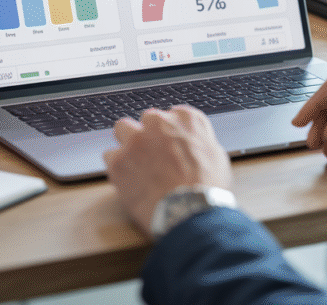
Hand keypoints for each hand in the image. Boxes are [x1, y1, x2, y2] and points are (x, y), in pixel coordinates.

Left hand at [103, 106, 231, 236]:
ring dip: (128, 142)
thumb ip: (200, 142)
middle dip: (150, 133)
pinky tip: (128, 180)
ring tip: (135, 161)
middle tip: (155, 154)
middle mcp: (159, 123)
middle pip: (148, 118)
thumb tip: (194, 146)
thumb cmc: (207, 188)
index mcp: (186, 119)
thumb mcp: (217, 157)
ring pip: (123, 128)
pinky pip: (110, 156)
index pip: (173, 114)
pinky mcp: (118, 161)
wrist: (189, 211)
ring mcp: (136, 140)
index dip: (171, 131)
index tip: (171, 143)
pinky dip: (118, 167)